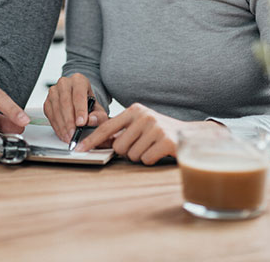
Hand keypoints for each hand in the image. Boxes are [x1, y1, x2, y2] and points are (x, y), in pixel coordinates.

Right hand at [43, 73, 108, 142]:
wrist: (80, 101)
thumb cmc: (88, 103)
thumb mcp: (98, 109)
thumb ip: (98, 115)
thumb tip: (91, 120)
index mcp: (79, 80)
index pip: (78, 94)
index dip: (80, 110)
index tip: (81, 123)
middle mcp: (64, 83)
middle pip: (65, 102)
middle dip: (69, 121)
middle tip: (73, 134)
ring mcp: (54, 91)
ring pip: (56, 109)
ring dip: (62, 125)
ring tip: (68, 136)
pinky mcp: (47, 101)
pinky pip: (50, 115)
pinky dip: (56, 126)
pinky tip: (62, 133)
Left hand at [74, 103, 228, 164]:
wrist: (191, 134)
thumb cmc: (160, 131)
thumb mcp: (140, 124)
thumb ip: (121, 131)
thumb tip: (97, 142)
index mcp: (134, 110)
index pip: (106, 127)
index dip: (91, 140)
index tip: (78, 150)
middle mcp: (144, 116)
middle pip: (119, 147)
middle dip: (128, 152)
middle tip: (142, 145)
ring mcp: (155, 128)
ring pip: (132, 155)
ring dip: (141, 156)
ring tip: (152, 147)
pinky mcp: (165, 141)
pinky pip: (146, 159)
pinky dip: (151, 160)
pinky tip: (159, 152)